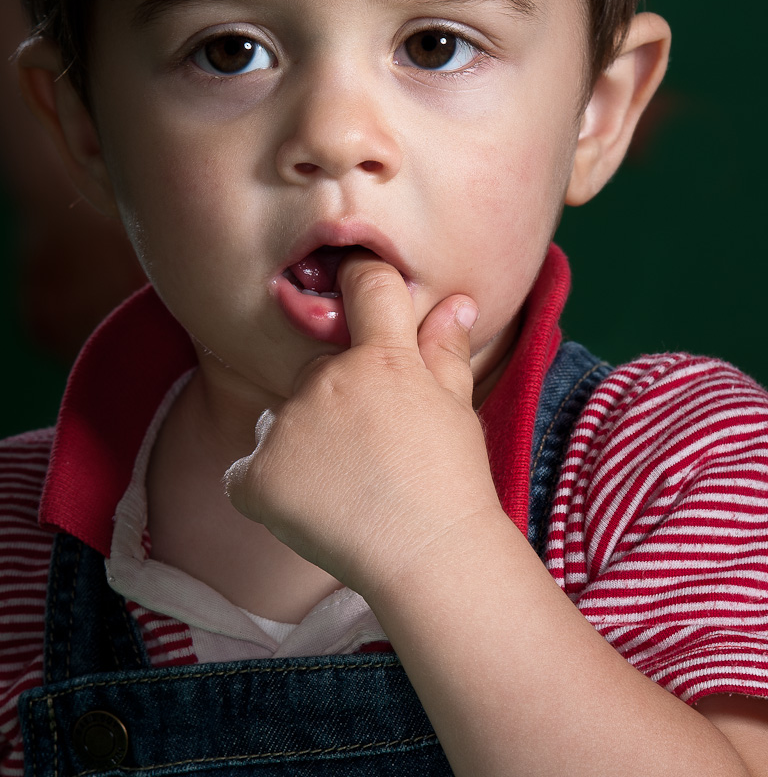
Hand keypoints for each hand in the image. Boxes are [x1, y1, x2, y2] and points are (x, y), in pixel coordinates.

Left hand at [225, 252, 499, 596]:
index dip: (363, 280)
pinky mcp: (255, 475)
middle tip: (370, 446)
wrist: (428, 557)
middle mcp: (325, 380)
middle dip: (337, 396)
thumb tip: (456, 303)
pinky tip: (308, 505)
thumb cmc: (451, 481)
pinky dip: (267, 483)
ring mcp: (286, 426)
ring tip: (342, 483)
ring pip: (282, 417)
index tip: (363, 293)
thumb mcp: (455, 406)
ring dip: (301, 438)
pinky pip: (249, 468)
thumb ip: (444, 349)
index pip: (366, 285)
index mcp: (380, 358)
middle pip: (317, 367)